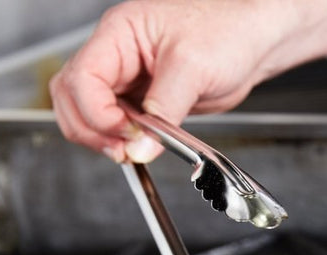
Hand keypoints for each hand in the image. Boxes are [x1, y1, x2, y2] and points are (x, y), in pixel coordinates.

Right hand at [50, 0, 326, 162]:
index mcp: (119, 33)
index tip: (124, 135)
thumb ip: (163, 110)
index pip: (81, 77)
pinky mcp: (142, 99)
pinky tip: (140, 147)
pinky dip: (122, 139)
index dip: (96, 113)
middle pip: (72, 96)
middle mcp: (116, 54)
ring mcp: (127, 78)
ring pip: (87, 112)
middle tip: (123, 151)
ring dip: (101, 137)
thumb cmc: (229, 30)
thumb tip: (140, 145)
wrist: (255, 40)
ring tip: (131, 152)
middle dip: (90, 129)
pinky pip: (116, 123)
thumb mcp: (193, 67)